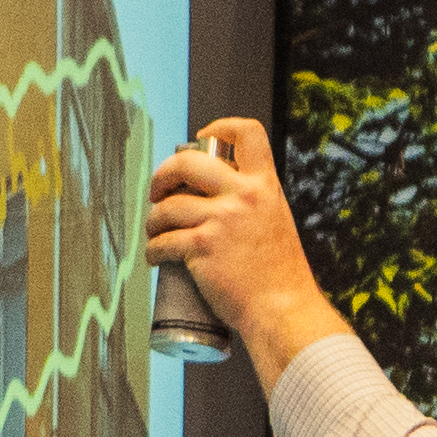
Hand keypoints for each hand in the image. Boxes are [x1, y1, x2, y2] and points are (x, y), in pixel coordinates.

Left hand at [146, 117, 342, 384]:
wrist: (284, 309)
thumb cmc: (280, 275)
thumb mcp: (275, 221)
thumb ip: (254, 204)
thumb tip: (220, 195)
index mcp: (265, 185)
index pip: (246, 133)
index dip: (219, 127)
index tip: (200, 139)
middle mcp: (244, 195)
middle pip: (186, 163)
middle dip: (163, 175)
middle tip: (158, 192)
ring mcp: (221, 220)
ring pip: (167, 207)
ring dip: (153, 220)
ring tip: (155, 232)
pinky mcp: (201, 247)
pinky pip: (162, 241)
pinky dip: (153, 249)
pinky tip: (155, 256)